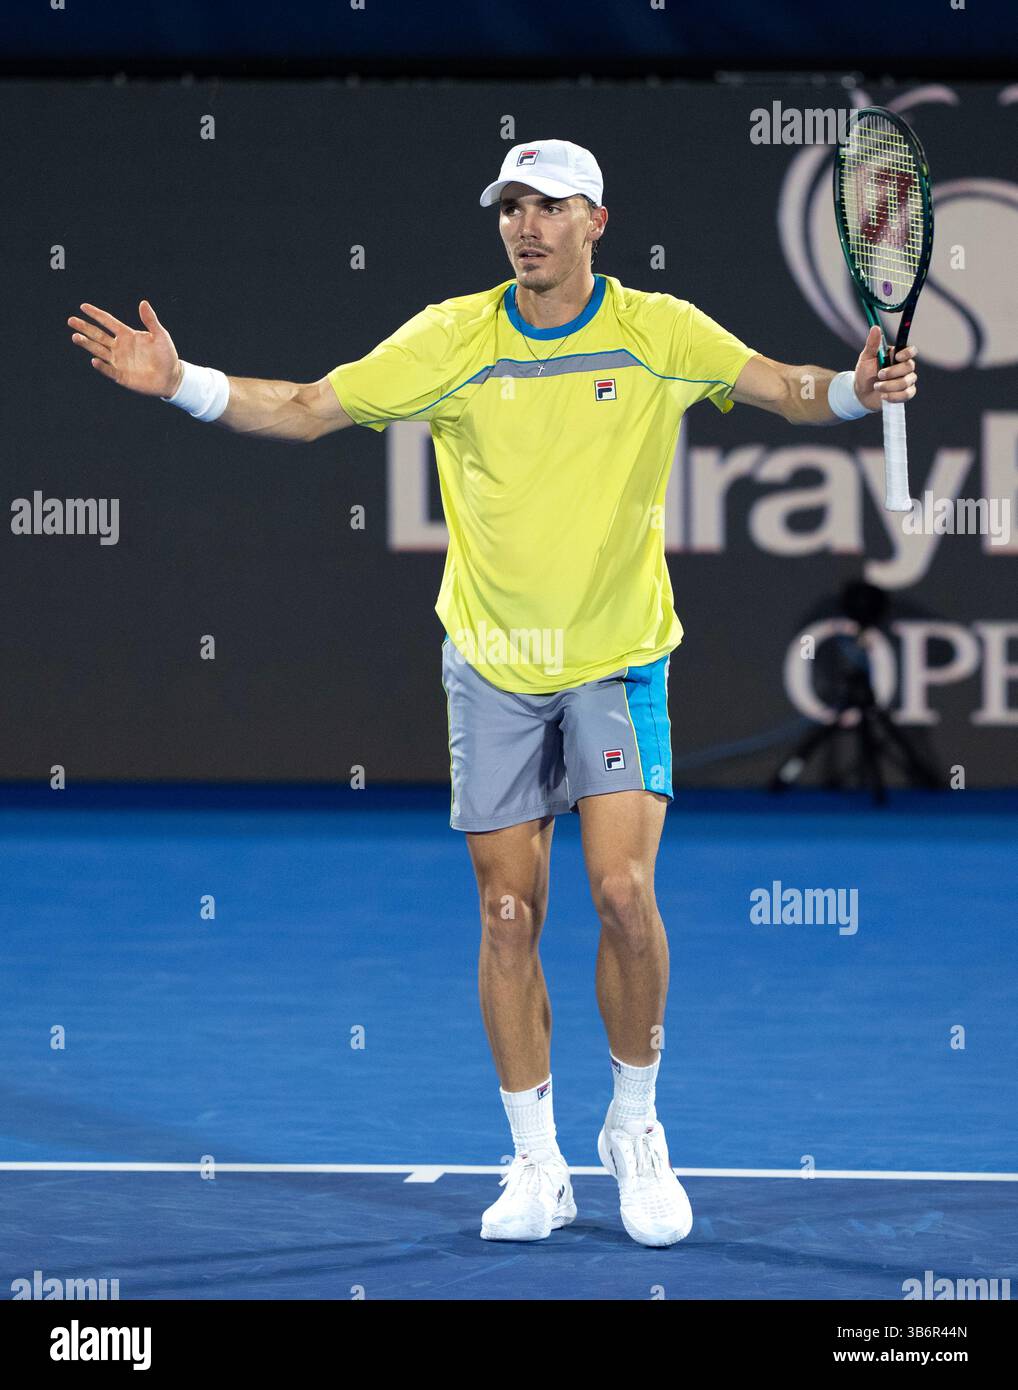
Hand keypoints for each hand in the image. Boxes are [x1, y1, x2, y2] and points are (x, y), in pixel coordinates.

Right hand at [67, 300, 182, 397]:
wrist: (172, 377)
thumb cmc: (167, 355)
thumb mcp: (160, 335)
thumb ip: (150, 320)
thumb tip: (143, 302)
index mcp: (127, 334)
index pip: (108, 322)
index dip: (96, 314)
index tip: (83, 306)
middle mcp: (119, 347)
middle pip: (98, 335)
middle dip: (85, 328)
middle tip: (71, 320)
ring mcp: (119, 361)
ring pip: (99, 351)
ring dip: (87, 344)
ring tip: (75, 337)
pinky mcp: (122, 376)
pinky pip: (109, 370)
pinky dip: (102, 366)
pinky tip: (94, 360)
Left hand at [853, 323, 917, 410]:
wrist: (860, 393)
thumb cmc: (864, 373)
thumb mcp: (866, 358)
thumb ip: (872, 344)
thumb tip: (875, 328)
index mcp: (897, 356)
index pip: (911, 351)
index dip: (907, 353)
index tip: (896, 357)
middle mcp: (904, 367)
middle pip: (909, 367)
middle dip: (893, 372)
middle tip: (879, 375)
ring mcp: (907, 381)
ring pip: (906, 382)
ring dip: (890, 386)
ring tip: (877, 386)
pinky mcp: (905, 393)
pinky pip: (906, 394)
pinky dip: (893, 396)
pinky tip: (883, 396)